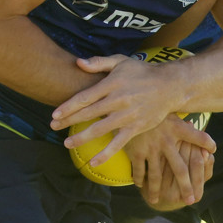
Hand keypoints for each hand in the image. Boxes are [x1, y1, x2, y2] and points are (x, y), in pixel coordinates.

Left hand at [52, 54, 189, 163]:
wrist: (169, 86)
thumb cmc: (142, 72)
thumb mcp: (121, 61)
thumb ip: (99, 63)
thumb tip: (78, 63)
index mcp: (112, 84)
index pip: (85, 97)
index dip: (68, 107)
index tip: (54, 115)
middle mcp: (118, 100)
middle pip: (88, 113)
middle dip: (69, 121)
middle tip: (52, 127)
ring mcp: (127, 116)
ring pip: (100, 129)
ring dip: (82, 138)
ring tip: (67, 143)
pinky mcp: (136, 128)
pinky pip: (118, 143)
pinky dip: (106, 153)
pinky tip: (93, 162)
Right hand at [125, 116, 215, 205]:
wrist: (127, 107)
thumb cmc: (152, 110)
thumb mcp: (170, 113)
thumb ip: (185, 125)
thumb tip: (199, 132)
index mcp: (177, 128)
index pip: (198, 138)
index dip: (206, 145)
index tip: (210, 156)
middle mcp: (166, 140)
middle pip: (179, 169)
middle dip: (186, 186)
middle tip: (190, 200)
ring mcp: (151, 147)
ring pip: (157, 175)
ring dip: (156, 190)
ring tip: (156, 200)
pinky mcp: (136, 151)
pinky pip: (139, 170)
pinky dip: (139, 179)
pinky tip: (140, 185)